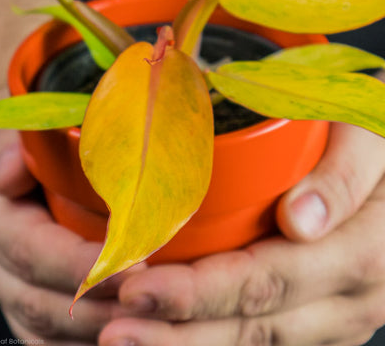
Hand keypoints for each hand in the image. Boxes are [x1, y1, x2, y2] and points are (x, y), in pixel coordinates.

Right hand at [0, 128, 144, 344]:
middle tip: (153, 306)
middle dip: (98, 309)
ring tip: (146, 329)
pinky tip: (123, 339)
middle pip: (40, 302)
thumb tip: (8, 175)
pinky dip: (81, 345)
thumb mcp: (10, 134)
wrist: (8, 164)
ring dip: (93, 335)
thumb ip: (11, 147)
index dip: (81, 266)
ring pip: (43, 330)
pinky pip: (46, 338)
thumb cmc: (19, 144)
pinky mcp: (25, 297)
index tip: (134, 269)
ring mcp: (8, 285)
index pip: (33, 251)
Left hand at [98, 123, 384, 345]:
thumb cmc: (377, 149)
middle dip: (175, 332)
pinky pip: (261, 343)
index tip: (135, 289)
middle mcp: (346, 300)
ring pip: (252, 345)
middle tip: (111, 329)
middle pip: (251, 327)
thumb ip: (343, 175)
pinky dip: (206, 342)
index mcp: (360, 254)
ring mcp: (330, 317)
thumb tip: (301, 220)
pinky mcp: (316, 318)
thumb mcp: (369, 143)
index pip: (265, 281)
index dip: (197, 292)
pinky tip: (166, 337)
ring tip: (122, 340)